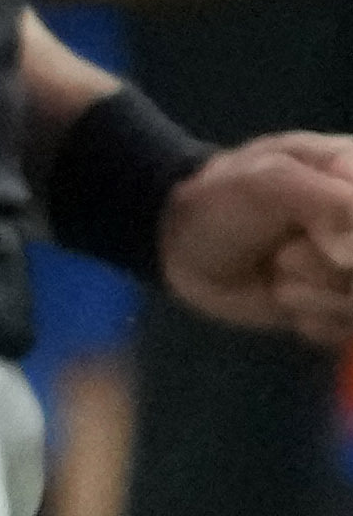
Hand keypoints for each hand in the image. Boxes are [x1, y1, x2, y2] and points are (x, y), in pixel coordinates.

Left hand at [158, 131, 352, 344]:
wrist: (180, 246)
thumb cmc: (223, 200)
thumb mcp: (270, 185)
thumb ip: (327, 205)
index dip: (351, 239)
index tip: (331, 247)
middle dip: (331, 272)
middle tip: (285, 256)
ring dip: (317, 296)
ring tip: (279, 271)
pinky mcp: (346, 308)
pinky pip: (348, 331)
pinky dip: (313, 319)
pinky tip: (284, 297)